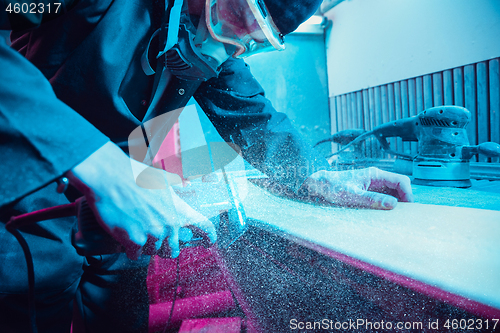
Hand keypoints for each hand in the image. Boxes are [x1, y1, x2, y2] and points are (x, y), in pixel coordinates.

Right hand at [67, 142, 216, 258]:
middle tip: (159, 241)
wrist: (109, 178)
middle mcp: (168, 225)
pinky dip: (132, 249)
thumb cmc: (133, 175)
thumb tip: (183, 184)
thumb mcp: (161, 177)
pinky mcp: (133, 241)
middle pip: (173, 249)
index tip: (209, 241)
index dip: (209, 236)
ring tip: (137, 233)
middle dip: (167, 247)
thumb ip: (175, 184)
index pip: (203, 226)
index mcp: (178, 209)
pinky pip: (136, 254)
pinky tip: (127, 239)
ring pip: (153, 252)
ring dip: (147, 246)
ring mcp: (151, 235)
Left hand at [300, 167, 412, 209]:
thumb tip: (393, 203)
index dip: (408, 193)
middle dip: (404, 199)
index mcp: (375, 174)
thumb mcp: (352, 196)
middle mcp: (376, 177)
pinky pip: (383, 196)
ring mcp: (373, 184)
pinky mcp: (368, 190)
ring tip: (393, 215)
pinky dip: (386, 204)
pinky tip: (383, 213)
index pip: (401, 180)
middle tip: (402, 214)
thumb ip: (372, 199)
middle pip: (399, 186)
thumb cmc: (333, 187)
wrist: (319, 184)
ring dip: (395, 202)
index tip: (407, 207)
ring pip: (393, 192)